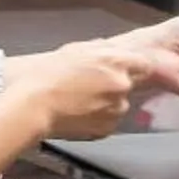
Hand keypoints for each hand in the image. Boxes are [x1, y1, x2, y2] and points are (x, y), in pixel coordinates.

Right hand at [23, 42, 139, 141]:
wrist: (33, 105)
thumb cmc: (48, 75)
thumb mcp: (75, 50)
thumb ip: (101, 49)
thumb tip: (112, 50)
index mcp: (116, 61)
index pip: (145, 64)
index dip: (133, 67)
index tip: (123, 69)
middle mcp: (122, 85)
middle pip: (131, 84)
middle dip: (115, 84)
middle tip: (91, 85)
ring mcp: (117, 110)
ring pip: (119, 104)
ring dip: (107, 103)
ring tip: (80, 100)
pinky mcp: (107, 129)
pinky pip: (109, 121)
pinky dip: (98, 118)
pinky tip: (78, 113)